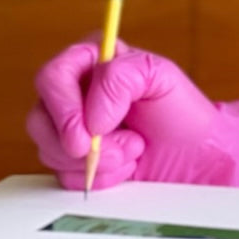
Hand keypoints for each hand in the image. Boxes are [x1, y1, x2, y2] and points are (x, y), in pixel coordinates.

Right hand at [27, 41, 238, 192]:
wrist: (197, 157)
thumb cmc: (182, 113)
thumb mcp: (160, 77)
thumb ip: (120, 79)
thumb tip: (91, 115)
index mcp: (91, 60)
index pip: (52, 77)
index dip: (64, 107)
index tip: (87, 133)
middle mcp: (75, 92)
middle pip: (41, 117)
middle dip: (79, 142)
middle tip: (119, 150)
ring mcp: (72, 128)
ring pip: (49, 149)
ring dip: (96, 160)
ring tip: (133, 151)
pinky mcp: (75, 161)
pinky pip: (63, 175)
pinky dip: (98, 178)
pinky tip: (126, 167)